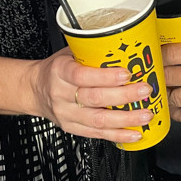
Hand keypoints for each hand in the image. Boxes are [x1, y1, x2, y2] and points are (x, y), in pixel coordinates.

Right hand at [27, 47, 152, 143]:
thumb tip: (124, 44)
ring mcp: (67, 114)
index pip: (82, 75)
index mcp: (60, 71)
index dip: (105, 76)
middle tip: (145, 90)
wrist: (35, 90)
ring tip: (145, 114)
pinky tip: (134, 133)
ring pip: (98, 120)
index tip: (126, 73)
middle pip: (94, 98)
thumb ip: (91, 51)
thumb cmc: (56, 69)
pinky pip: (97, 134)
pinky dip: (118, 136)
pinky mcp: (73, 128)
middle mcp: (62, 94)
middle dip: (124, 96)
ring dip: (126, 119)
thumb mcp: (69, 53)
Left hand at [163, 16, 180, 123]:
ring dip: (167, 94)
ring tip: (162, 89)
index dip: (159, 54)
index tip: (155, 54)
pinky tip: (175, 109)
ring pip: (177, 98)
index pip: (172, 54)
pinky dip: (180, 114)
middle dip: (159, 73)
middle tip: (154, 72)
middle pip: (170, 76)